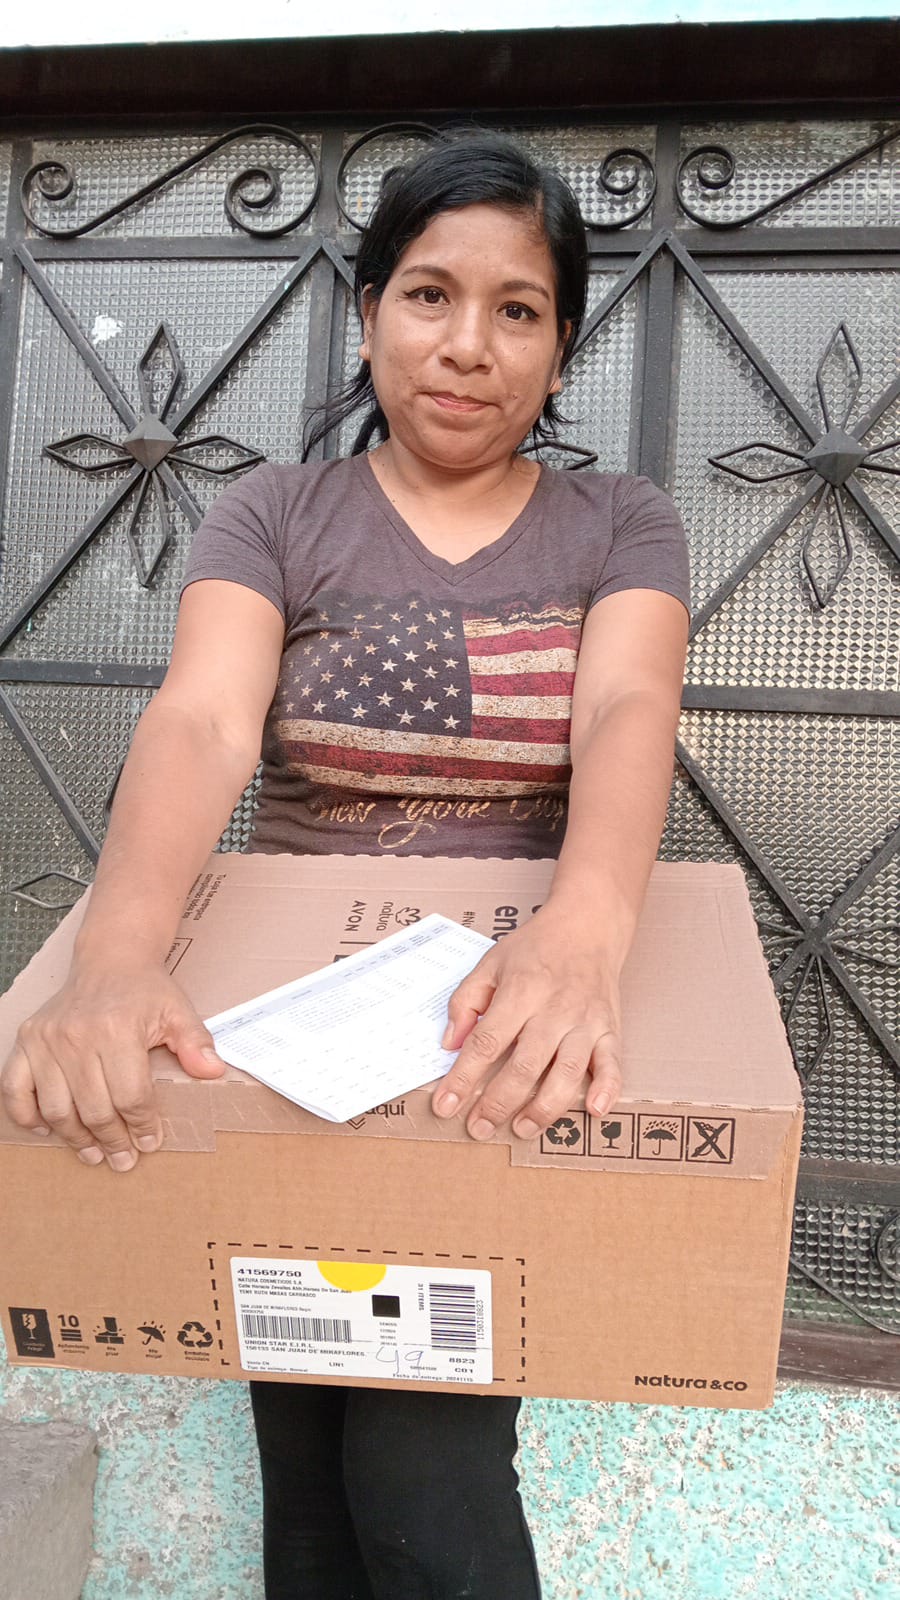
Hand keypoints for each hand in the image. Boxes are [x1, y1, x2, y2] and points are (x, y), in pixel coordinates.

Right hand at [1, 962, 225, 1171]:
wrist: (110, 958)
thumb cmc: (144, 989)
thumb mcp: (178, 1011)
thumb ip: (196, 1043)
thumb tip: (213, 1071)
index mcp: (116, 1029)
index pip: (131, 1096)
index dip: (142, 1125)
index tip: (150, 1142)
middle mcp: (76, 1035)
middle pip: (93, 1108)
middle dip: (112, 1141)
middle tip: (122, 1159)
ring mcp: (46, 1039)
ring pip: (56, 1107)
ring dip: (75, 1138)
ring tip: (93, 1154)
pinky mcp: (27, 1040)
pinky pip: (15, 1088)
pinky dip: (26, 1114)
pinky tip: (47, 1129)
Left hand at [431, 906, 621, 1140]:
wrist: (588, 925)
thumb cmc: (536, 947)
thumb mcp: (491, 963)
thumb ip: (466, 1001)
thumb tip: (451, 1044)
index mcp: (521, 991)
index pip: (486, 1042)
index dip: (463, 1078)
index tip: (446, 1105)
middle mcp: (554, 1009)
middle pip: (524, 1066)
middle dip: (498, 1103)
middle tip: (479, 1128)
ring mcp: (586, 1021)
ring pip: (566, 1072)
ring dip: (544, 1107)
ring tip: (521, 1128)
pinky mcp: (610, 1028)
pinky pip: (613, 1062)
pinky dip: (607, 1087)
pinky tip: (594, 1109)